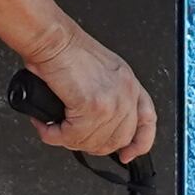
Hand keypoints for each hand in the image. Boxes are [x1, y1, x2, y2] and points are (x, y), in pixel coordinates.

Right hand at [22, 30, 158, 163]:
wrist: (53, 39)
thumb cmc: (66, 49)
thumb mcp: (99, 72)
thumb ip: (104, 97)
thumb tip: (91, 125)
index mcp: (128, 83)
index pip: (147, 121)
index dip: (139, 143)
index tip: (127, 155)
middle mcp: (126, 92)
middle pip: (118, 139)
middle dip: (92, 145)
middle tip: (72, 138)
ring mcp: (112, 101)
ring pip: (93, 141)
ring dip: (69, 139)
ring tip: (54, 128)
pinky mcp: (93, 106)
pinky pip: (73, 136)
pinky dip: (55, 136)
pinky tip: (48, 127)